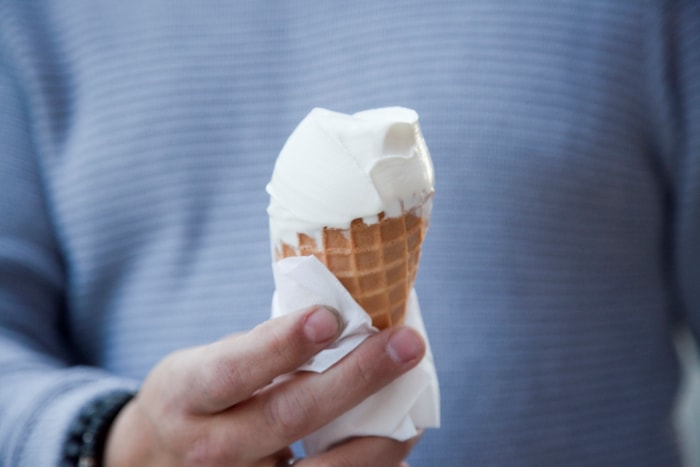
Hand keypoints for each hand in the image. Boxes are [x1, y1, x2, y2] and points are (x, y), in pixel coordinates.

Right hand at [104, 305, 425, 465]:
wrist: (158, 460)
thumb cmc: (196, 399)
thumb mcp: (206, 363)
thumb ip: (261, 348)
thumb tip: (341, 320)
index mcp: (187, 394)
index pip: (234, 369)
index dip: (282, 344)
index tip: (331, 315)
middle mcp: (207, 448)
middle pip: (288, 416)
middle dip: (356, 378)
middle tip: (407, 344)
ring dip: (378, 436)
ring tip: (415, 399)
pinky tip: (395, 440)